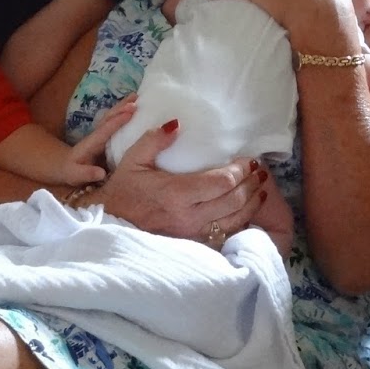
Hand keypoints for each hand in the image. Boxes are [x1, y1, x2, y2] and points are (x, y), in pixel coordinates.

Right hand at [101, 121, 267, 241]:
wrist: (108, 226)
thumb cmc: (122, 192)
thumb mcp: (133, 160)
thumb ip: (154, 140)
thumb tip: (176, 123)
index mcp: (176, 194)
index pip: (221, 183)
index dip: (241, 171)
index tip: (250, 160)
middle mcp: (188, 217)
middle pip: (234, 202)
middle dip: (252, 185)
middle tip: (260, 172)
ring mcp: (191, 234)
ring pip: (234, 221)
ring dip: (252, 204)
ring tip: (262, 189)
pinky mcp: (192, 245)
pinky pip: (225, 236)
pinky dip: (241, 223)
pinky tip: (248, 212)